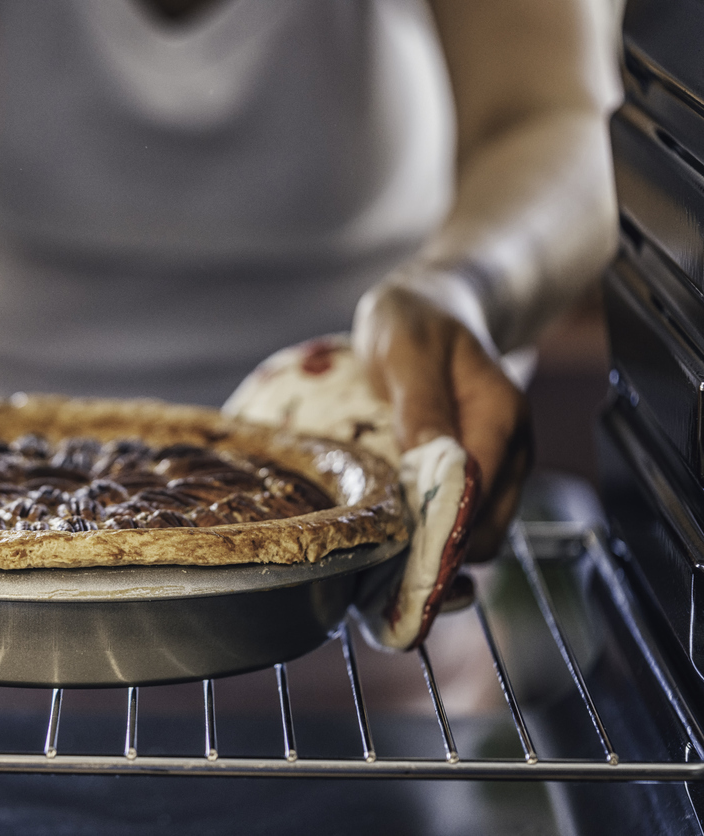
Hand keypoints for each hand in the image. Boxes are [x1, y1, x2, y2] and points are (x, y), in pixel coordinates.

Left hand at [353, 282, 531, 561]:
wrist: (433, 306)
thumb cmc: (416, 322)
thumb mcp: (407, 350)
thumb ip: (420, 404)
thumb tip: (428, 461)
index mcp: (500, 417)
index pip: (481, 493)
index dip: (441, 529)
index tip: (395, 550)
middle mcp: (511, 450)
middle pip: (486, 529)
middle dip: (438, 553)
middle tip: (378, 566)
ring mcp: (498, 467)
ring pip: (477, 535)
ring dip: (434, 551)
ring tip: (381, 560)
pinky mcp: (477, 476)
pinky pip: (462, 522)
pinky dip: (432, 539)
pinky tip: (394, 541)